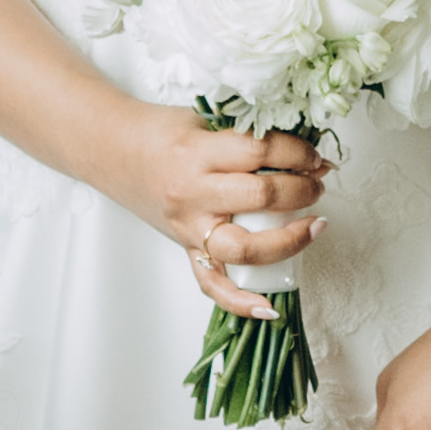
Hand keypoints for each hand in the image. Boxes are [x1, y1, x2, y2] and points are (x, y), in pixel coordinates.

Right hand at [124, 109, 323, 320]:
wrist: (113, 150)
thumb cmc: (161, 134)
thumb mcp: (206, 122)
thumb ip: (250, 136)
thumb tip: (307, 155)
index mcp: (198, 153)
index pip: (260, 151)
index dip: (298, 152)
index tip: (314, 155)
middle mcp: (193, 194)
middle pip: (260, 197)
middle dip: (302, 189)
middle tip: (316, 183)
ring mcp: (189, 227)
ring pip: (244, 247)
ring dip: (289, 239)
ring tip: (314, 225)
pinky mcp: (186, 249)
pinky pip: (213, 285)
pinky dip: (241, 302)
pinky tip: (270, 307)